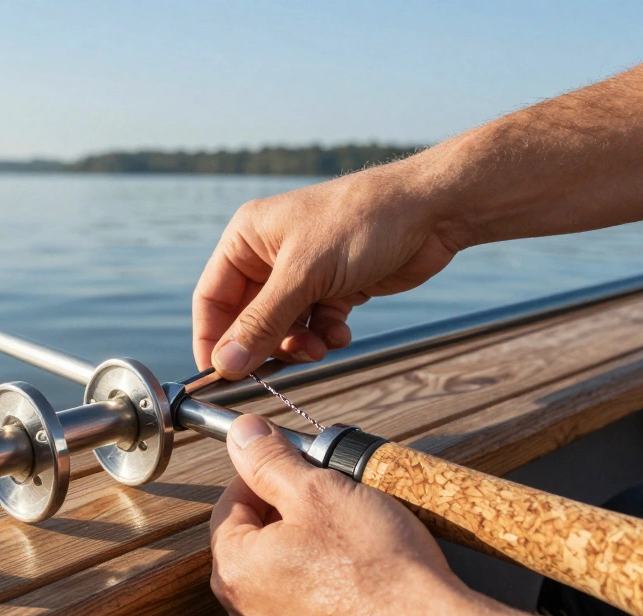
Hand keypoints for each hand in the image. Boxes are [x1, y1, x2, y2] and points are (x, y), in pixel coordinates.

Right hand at [192, 165, 467, 377]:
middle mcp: (269, 255)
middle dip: (266, 345)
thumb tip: (224, 365)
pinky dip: (325, 336)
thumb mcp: (304, 275)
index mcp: (247, 238)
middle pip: (247, 318)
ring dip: (298, 344)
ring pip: (283, 328)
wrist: (431, 211)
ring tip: (321, 345)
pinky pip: (315, 325)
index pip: (211, 298)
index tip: (219, 377)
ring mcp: (303, 273)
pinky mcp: (334, 287)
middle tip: (283, 364)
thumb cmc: (362, 222)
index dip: (212, 339)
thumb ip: (261, 323)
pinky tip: (341, 333)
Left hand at [209, 414, 476, 615]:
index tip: (295, 463)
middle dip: (289, 513)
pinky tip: (365, 575)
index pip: (230, 505)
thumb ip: (270, 460)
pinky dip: (330, 588)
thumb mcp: (321, 491)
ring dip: (310, 549)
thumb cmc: (380, 570)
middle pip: (255, 544)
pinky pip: (311, 610)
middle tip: (333, 497)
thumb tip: (242, 434)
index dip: (264, 474)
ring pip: (284, 577)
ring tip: (355, 534)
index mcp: (235, 572)